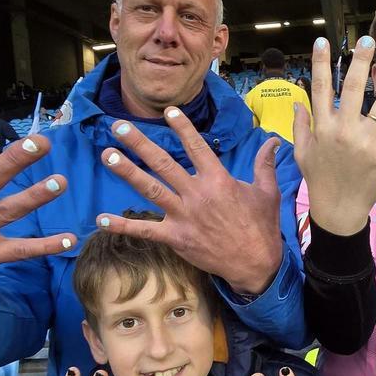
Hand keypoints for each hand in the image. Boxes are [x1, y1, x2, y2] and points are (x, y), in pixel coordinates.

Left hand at [97, 110, 282, 293]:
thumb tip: (274, 141)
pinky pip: (145, 231)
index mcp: (219, 180)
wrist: (256, 264)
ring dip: (127, 172)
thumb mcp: (268, 192)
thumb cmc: (262, 227)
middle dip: (140, 144)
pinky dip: (122, 226)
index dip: (183, 128)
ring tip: (107, 156)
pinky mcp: (176, 238)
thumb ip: (265, 164)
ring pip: (150, 189)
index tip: (168, 111)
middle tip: (119, 127)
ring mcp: (184, 216)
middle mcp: (197, 194)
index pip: (197, 147)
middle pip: (164, 163)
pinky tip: (101, 219)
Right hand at [293, 35, 375, 235]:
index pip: (321, 88)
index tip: (323, 42)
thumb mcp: (303, 152)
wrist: (337, 210)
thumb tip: (297, 102)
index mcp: (323, 126)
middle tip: (369, 39)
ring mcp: (365, 142)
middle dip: (361, 62)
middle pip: (354, 89)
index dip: (321, 64)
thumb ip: (299, 126)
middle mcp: (343, 129)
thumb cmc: (320, 180)